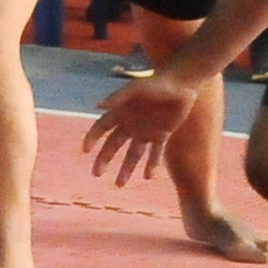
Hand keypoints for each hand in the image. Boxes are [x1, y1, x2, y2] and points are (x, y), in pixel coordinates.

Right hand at [82, 74, 198, 185]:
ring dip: (126, 168)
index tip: (84, 151)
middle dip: (104, 159)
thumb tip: (97, 105)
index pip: (101, 127)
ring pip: (133, 154)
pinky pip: (155, 153)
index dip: (92, 138)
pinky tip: (148, 177)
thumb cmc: (157, 82)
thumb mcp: (136, 89)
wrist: (183, 84)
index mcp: (121, 112)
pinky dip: (152, 164)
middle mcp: (131, 124)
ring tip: (119, 184)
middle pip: (113, 145)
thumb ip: (118, 97)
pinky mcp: (162, 134)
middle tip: (96, 174)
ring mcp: (146, 130)